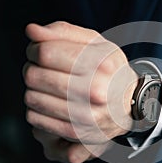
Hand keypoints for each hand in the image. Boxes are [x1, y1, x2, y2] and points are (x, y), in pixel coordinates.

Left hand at [23, 21, 137, 162]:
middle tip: (44, 70)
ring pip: (31, 97)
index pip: (46, 53)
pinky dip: (37, 108)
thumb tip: (32, 31)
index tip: (38, 51)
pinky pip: (35, 118)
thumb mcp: (96, 43)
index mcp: (101, 64)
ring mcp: (86, 115)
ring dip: (35, 89)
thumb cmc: (110, 70)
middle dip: (33, 69)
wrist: (129, 103)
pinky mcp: (76, 131)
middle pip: (34, 76)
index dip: (35, 49)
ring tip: (50, 87)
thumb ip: (63, 32)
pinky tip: (53, 103)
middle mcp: (95, 91)